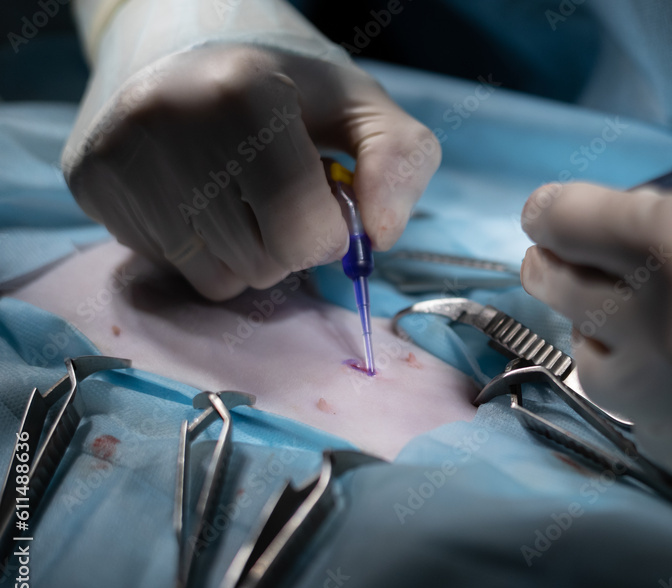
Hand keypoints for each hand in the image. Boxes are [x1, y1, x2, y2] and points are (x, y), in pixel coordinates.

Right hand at [64, 3, 438, 299]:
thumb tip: (380, 234)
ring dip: (245, 254)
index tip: (321, 197)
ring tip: (237, 194)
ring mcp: (119, 152)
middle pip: (262, 264)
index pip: (302, 232)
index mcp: (245, 92)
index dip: (328, 232)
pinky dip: (199, 251)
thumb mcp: (362, 108)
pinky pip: (171, 270)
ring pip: (216, 280)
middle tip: (276, 194)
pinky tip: (197, 197)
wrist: (186, 42)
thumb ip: (401, 162)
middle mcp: (168, 118)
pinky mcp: (88, 180)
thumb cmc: (288, 87)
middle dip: (288, 246)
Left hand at [520, 163, 671, 504]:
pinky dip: (646, 384)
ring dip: (601, 329)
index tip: (550, 212)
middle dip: (554, 261)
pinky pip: (633, 409)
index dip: (552, 209)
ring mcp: (667, 402)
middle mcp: (656, 331)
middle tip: (564, 256)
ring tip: (643, 321)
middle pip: (553, 284)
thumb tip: (629, 212)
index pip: (567, 218)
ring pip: (587, 353)